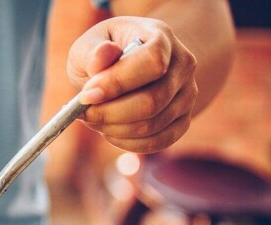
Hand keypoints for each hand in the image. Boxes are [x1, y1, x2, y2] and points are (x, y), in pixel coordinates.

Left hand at [68, 17, 197, 153]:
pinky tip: (109, 132)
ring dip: (114, 129)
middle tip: (84, 113)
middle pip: (152, 102)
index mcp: (161, 36)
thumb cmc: (107, 53)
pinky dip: (127, 143)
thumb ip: (93, 51)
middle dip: (109, 114)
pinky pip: (157, 142)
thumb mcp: (92, 42)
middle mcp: (182, 65)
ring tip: (94, 119)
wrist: (133, 65)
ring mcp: (187, 95)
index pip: (152, 61)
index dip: (118, 83)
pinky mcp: (182, 121)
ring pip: (151, 126)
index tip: (86, 96)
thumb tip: (101, 58)